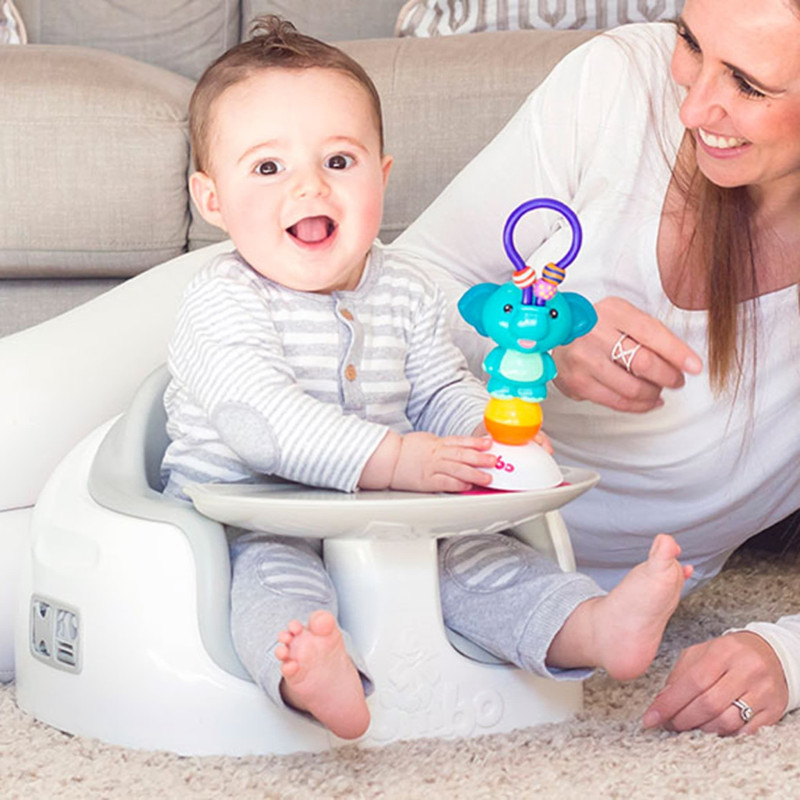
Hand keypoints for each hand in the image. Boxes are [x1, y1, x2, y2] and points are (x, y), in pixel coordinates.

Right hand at [390, 431, 495, 492]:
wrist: (388, 459)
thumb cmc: (405, 450)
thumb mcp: (426, 440)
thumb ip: (443, 444)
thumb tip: (458, 445)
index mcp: (437, 443)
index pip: (460, 441)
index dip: (476, 442)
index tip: (489, 444)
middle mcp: (436, 454)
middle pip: (462, 455)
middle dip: (480, 458)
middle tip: (494, 460)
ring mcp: (432, 468)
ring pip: (457, 469)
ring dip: (474, 473)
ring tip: (487, 477)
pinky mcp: (426, 482)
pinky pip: (445, 483)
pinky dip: (457, 484)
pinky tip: (467, 486)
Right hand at [552, 297, 702, 412]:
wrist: (557, 336)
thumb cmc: (597, 327)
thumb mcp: (623, 316)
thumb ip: (650, 333)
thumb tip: (682, 361)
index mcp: (612, 311)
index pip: (652, 333)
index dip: (677, 353)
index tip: (695, 367)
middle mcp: (595, 334)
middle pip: (644, 363)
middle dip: (669, 376)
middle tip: (677, 381)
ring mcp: (584, 360)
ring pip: (632, 387)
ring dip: (654, 393)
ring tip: (659, 390)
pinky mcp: (578, 383)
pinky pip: (617, 402)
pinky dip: (639, 405)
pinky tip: (648, 400)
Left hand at [642, 631, 788, 734]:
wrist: (769, 653)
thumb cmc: (728, 654)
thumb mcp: (700, 654)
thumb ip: (679, 675)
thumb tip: (661, 702)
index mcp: (723, 652)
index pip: (692, 682)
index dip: (669, 703)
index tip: (651, 718)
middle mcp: (745, 670)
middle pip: (708, 704)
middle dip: (683, 719)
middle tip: (669, 724)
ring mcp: (762, 691)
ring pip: (727, 721)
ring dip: (702, 729)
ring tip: (689, 726)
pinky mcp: (773, 709)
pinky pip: (745, 732)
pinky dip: (724, 734)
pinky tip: (712, 729)